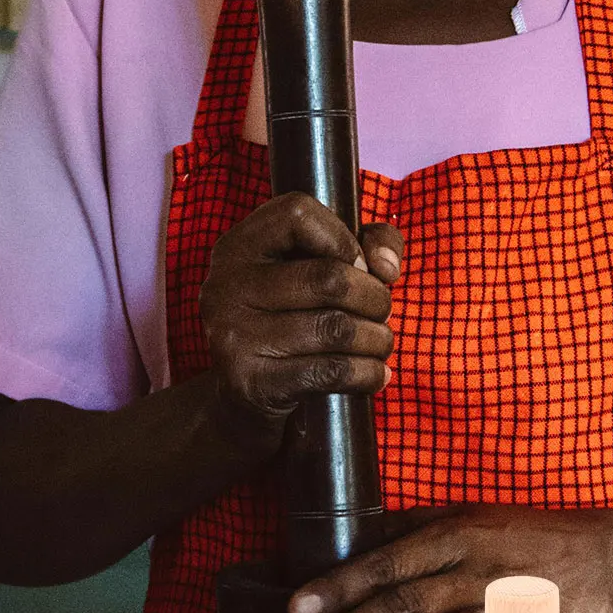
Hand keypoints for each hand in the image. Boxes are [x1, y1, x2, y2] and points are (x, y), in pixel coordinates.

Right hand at [199, 193, 402, 448]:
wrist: (246, 399)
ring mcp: (234, 336)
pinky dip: (367, 374)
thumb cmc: (292, 323)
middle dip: (374, 298)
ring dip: (377, 339)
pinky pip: (330, 372)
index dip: (343, 237)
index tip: (357, 266)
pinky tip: (376, 375)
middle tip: (381, 314)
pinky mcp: (251, 382)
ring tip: (381, 344)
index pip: (297, 213)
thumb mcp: (317, 271)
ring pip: (336, 328)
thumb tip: (386, 266)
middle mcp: (226, 286)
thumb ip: (366, 243)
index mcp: (237, 247)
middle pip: (329, 277)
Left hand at [283, 506, 612, 612]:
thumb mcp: (466, 519)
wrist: (609, 558)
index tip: (297, 609)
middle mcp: (480, 569)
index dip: (339, 585)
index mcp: (454, 537)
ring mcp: (515, 606)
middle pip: (408, 601)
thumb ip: (408, 532)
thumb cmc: (521, 540)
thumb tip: (345, 541)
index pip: (384, 562)